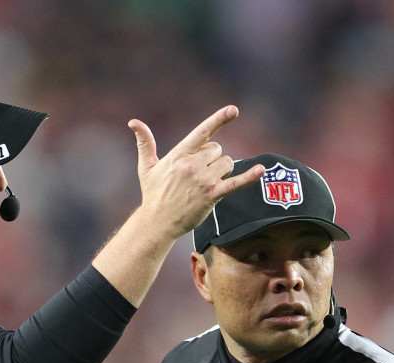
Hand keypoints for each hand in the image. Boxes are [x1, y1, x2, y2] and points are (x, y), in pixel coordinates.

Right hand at [129, 107, 264, 239]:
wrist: (157, 222)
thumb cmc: (153, 194)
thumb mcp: (146, 167)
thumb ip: (144, 143)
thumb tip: (133, 122)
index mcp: (179, 155)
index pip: (203, 132)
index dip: (219, 119)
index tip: (233, 110)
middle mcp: (192, 165)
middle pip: (217, 149)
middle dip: (212, 158)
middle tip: (198, 174)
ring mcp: (203, 180)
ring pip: (226, 163)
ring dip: (221, 170)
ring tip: (206, 183)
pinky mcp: (212, 195)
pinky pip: (235, 182)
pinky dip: (249, 177)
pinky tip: (261, 170)